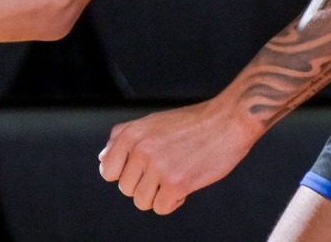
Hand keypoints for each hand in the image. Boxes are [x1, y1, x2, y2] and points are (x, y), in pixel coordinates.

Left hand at [97, 96, 262, 214]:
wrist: (227, 121)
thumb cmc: (191, 123)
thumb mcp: (151, 122)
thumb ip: (123, 138)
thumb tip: (102, 160)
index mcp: (131, 134)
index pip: (107, 171)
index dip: (124, 174)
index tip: (142, 170)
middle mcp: (140, 149)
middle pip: (126, 189)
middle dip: (144, 185)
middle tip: (165, 171)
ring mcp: (157, 167)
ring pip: (141, 202)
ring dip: (158, 195)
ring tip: (175, 178)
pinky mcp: (176, 183)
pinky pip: (161, 208)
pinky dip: (173, 202)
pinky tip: (185, 186)